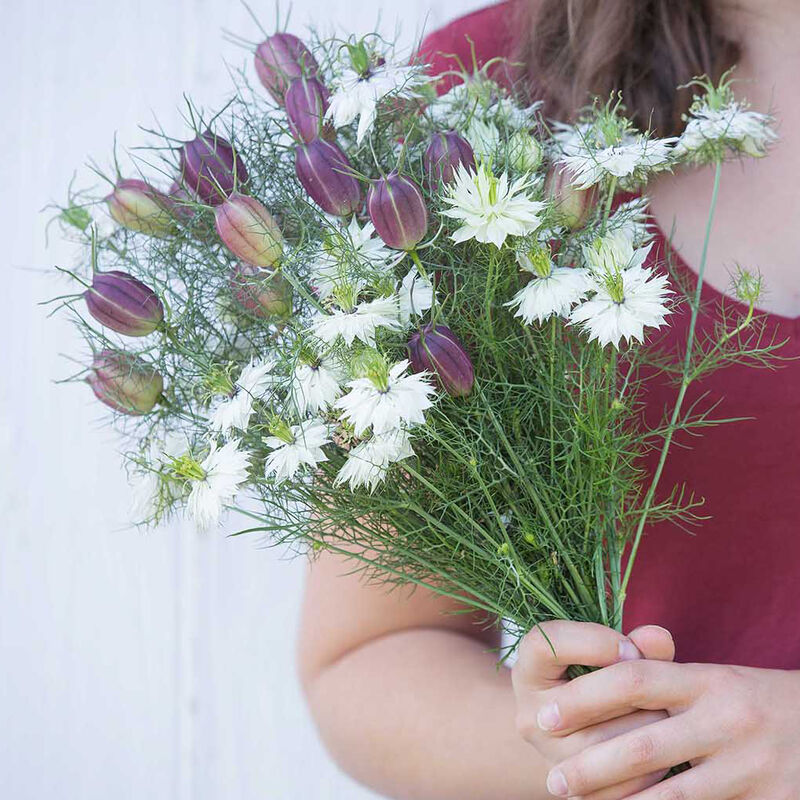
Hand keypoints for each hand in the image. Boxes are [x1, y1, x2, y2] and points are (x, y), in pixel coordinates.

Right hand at [512, 621, 675, 799]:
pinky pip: (618, 783)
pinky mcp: (574, 790)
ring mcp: (549, 755)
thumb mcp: (605, 654)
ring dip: (646, 728)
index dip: (594, 642)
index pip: (547, 643)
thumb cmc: (597, 679)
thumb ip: (634, 643)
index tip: (631, 648)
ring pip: (602, 743)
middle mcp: (530, 713)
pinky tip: (666, 752)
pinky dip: (650, 768)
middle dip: (631, 690)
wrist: (577, 733)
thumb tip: (659, 638)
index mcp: (529, 667)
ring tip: (670, 717)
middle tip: (663, 688)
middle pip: (580, 698)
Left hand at [542, 653, 799, 798]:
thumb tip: (600, 674)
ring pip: (671, 796)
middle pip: (643, 745)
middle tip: (553, 781)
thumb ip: (664, 678)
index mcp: (707, 680)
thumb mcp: (715, 679)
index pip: (632, 680)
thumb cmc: (756, 701)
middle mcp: (727, 719)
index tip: (546, 714)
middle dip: (590, 767)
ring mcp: (750, 766)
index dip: (583, 697)